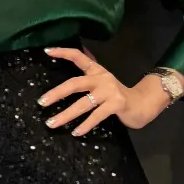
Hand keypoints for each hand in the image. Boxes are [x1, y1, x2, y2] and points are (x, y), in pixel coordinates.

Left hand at [37, 45, 177, 134]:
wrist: (142, 104)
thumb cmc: (117, 96)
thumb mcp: (102, 82)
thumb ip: (88, 74)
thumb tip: (74, 58)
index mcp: (97, 71)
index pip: (79, 56)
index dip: (63, 52)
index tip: (46, 51)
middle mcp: (102, 78)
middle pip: (75, 83)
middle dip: (57, 93)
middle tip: (42, 102)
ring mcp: (109, 91)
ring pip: (83, 103)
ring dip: (66, 115)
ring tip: (52, 123)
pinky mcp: (116, 104)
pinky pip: (96, 115)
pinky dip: (85, 125)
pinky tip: (75, 132)